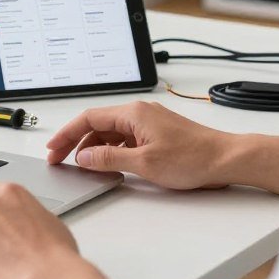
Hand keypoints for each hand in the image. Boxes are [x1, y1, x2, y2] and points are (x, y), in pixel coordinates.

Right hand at [46, 101, 234, 189]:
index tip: (53, 149)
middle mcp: (138, 113)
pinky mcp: (156, 133)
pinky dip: (110, 150)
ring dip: (92, 147)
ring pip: (110, 132)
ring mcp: (148, 122)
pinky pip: (124, 138)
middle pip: (97, 124)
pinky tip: (106, 164)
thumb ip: (108, 159)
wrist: (225, 158)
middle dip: (75, 141)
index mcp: (133, 114)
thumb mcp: (144, 164)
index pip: (89, 118)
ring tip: (79, 166)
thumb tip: (84, 157)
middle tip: (59, 159)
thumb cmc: (192, 158)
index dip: (67, 134)